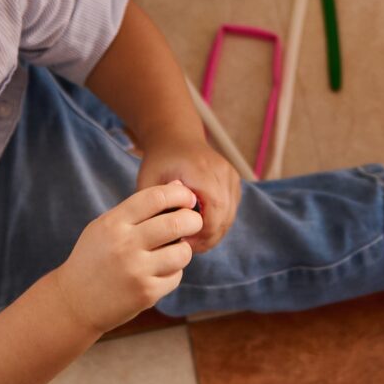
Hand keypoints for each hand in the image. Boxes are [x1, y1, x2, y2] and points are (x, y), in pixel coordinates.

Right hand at [56, 182, 200, 334]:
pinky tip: (158, 273)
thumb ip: (140, 207)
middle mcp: (125, 245)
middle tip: (193, 222)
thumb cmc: (94, 259)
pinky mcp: (146, 293)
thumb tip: (177, 186)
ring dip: (184, 249)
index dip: (180, 195)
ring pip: (182, 252)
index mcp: (114, 223)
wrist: (74, 302)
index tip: (188, 199)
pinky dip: (172, 273)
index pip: (156, 197)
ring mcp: (136, 271)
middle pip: (176, 223)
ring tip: (173, 250)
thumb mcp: (106, 227)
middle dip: (193, 220)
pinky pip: (176, 276)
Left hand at [136, 139, 241, 254]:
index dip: (201, 236)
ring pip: (230, 217)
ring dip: (214, 233)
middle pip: (225, 218)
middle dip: (208, 239)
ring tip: (193, 240)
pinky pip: (231, 210)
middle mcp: (222, 172)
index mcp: (202, 171)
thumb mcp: (149, 182)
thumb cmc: (159, 161)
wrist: (176, 135)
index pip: (214, 214)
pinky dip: (219, 223)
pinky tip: (200, 228)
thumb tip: (171, 235)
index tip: (182, 243)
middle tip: (188, 248)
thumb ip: (157, 207)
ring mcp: (231, 176)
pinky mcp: (234, 180)